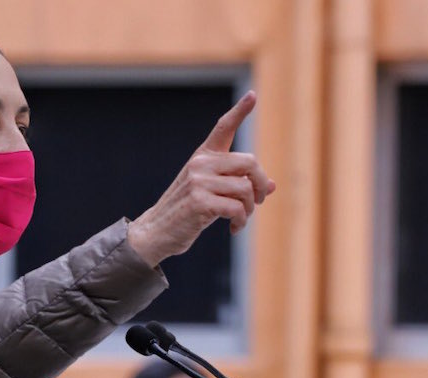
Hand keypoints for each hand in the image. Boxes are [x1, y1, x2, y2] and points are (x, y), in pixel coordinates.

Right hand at [129, 90, 275, 266]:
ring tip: (240, 219)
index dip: (240, 111)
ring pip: (245, 189)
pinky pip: (236, 208)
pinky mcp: (199, 201)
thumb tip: (271, 186)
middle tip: (257, 202)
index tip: (253, 95)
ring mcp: (199, 181)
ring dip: (249, 209)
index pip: (223, 128)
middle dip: (259, 185)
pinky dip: (240, 221)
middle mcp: (201, 163)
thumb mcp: (214, 193)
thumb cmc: (188, 212)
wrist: (157, 231)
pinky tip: (233, 228)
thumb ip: (238, 186)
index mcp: (203, 156)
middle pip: (250, 163)